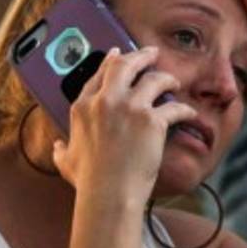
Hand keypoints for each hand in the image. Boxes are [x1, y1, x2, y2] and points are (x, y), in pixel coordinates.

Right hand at [52, 47, 196, 201]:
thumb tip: (57, 147)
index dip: (109, 62)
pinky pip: (174, 106)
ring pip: (154, 79)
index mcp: (82, 108)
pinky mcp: (152, 121)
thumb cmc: (87, 181)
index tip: (117, 55)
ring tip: (174, 82)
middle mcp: (105, 101)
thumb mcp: (66, 162)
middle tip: (152, 53)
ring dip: (166, 77)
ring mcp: (130, 108)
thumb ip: (61, 150)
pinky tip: (189, 113)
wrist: (108, 194)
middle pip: (124, 65)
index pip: (98, 76)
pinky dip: (184, 109)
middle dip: (140, 55)